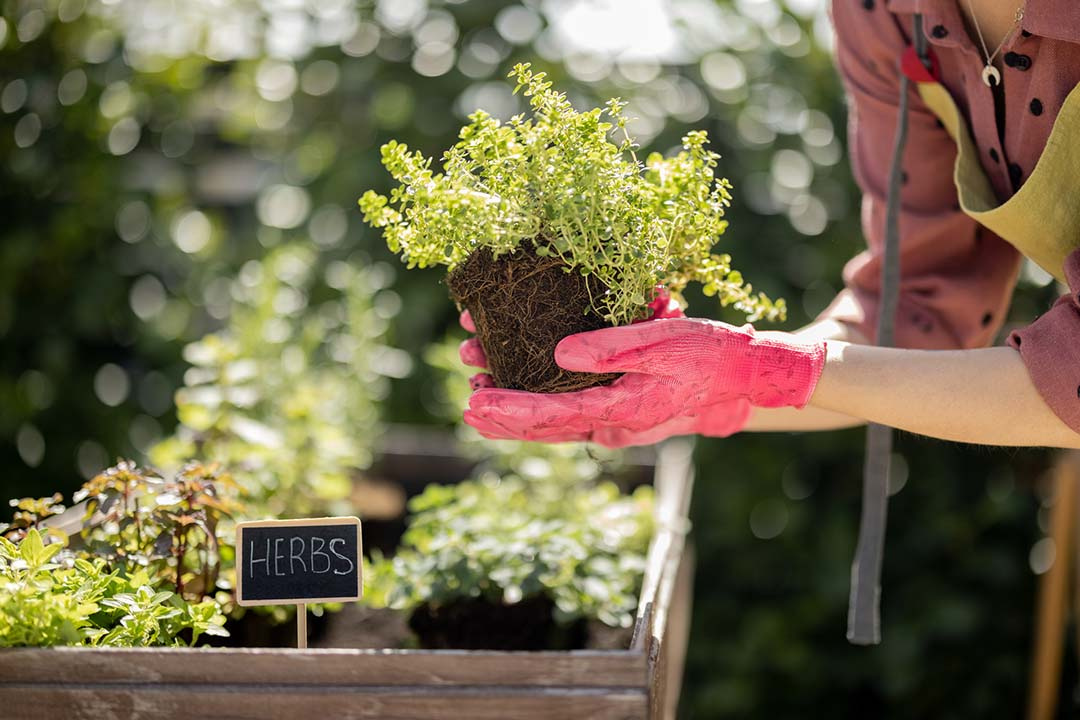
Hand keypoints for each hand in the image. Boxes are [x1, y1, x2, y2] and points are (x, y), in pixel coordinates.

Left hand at [462, 299, 822, 446]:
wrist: (745, 378)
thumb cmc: (709, 353)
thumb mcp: (663, 340)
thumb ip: (611, 348)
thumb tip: (559, 353)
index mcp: (622, 411)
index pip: (553, 415)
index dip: (509, 410)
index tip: (473, 403)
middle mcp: (615, 426)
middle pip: (547, 428)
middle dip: (503, 415)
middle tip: (466, 404)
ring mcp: (618, 424)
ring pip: (557, 424)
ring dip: (518, 412)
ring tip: (481, 394)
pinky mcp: (622, 413)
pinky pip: (573, 416)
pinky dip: (543, 406)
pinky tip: (523, 395)